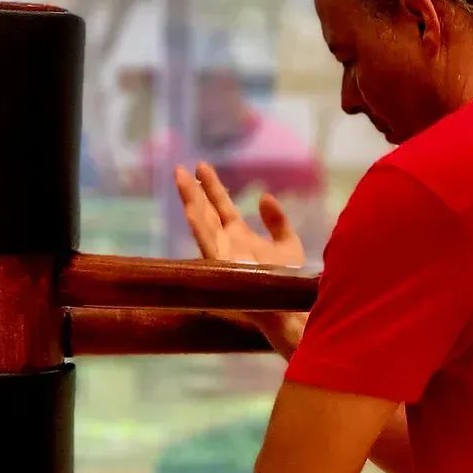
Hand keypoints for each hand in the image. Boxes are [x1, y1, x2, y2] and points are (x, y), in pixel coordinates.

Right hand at [174, 162, 309, 356]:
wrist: (292, 306)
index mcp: (240, 238)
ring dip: (190, 201)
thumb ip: (277, 221)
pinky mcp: (222, 268)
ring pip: (202, 224)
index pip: (222, 207)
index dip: (212, 187)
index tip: (202, 166)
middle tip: (182, 168)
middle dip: (195, 190)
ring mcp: (223, 256)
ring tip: (180, 178)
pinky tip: (190, 209)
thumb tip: (264, 196)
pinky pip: (207, 244)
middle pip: (207, 212)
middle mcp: (227, 245)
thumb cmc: (290, 282)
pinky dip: (198, 226)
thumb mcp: (288, 244)